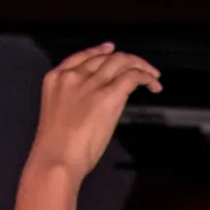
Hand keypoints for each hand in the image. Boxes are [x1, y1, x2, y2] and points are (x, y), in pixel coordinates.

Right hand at [26, 44, 161, 181]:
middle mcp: (73, 76)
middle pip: (104, 57)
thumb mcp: (59, 115)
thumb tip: (96, 101)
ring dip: (140, 66)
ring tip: (152, 75)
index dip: (99, 51)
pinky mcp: (108, 95)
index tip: (111, 50)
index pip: (82, 57)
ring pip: (121, 62)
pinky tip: (154, 84)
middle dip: (125, 59)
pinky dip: (146, 77)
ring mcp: (91, 83)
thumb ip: (75, 101)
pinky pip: (132, 77)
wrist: (56, 159)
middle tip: (140, 67)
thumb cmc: (55, 149)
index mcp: (55, 79)